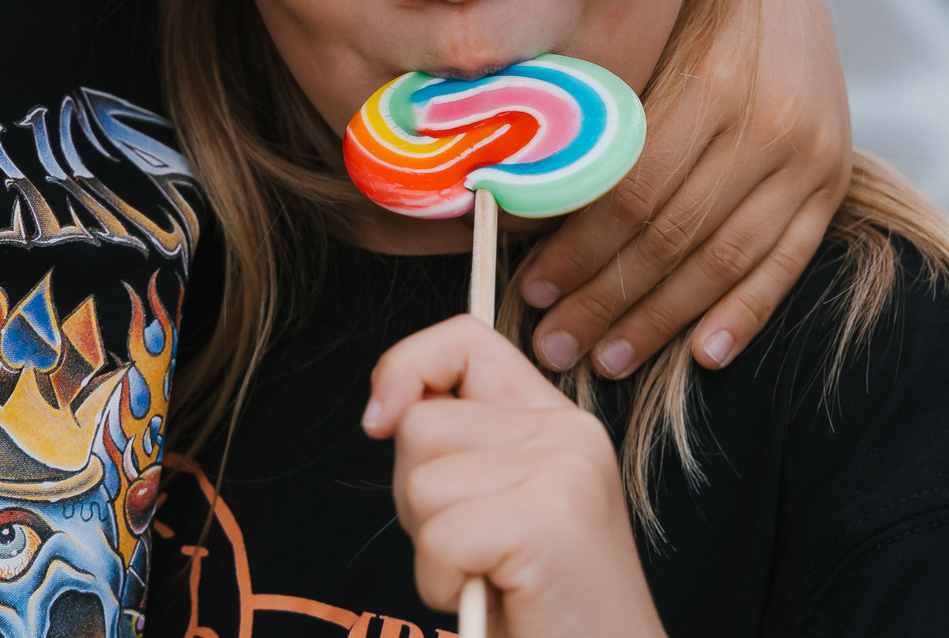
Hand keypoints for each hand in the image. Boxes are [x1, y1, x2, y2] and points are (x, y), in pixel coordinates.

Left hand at [365, 316, 666, 637]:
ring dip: (431, 548)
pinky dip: (443, 582)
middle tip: (472, 551)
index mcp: (559, 422)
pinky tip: (492, 601)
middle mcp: (570, 433)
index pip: (465, 340)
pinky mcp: (549, 521)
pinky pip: (438, 536)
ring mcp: (565, 472)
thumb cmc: (538, 607)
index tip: (378, 422)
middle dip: (416, 497)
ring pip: (421, 482)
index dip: (405, 367)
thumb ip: (460, 448)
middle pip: (421, 422)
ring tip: (487, 576)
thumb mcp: (495, 507)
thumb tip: (384, 409)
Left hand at [522, 0, 850, 376]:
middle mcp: (767, 121)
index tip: (530, 290)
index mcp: (709, 78)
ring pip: (725, 260)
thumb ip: (597, 108)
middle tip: (553, 343)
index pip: (631, 190)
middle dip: (606, 299)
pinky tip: (702, 353)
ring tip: (607, 358)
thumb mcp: (641, 33)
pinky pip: (786, 261)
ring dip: (661, 320)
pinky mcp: (833, 180)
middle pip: (673, 235)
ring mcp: (809, 156)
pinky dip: (745, 313)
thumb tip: (515, 190)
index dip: (577, 250)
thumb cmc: (681, 4)